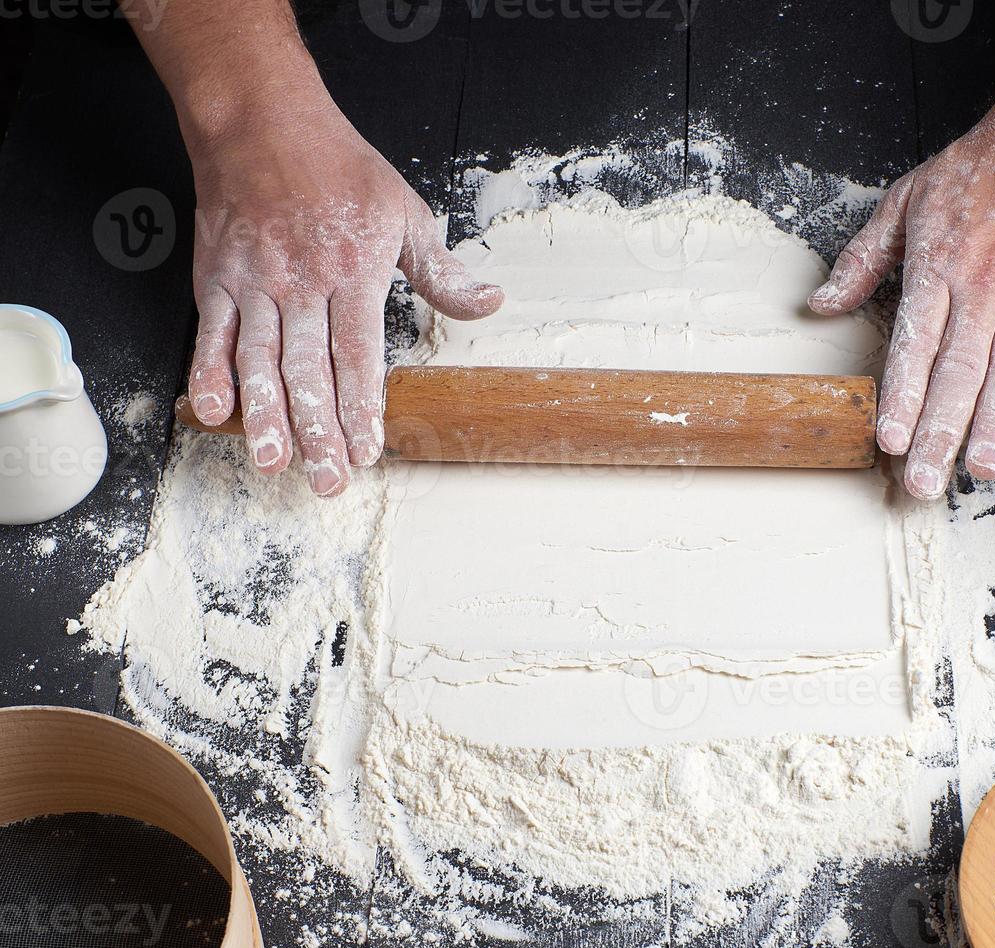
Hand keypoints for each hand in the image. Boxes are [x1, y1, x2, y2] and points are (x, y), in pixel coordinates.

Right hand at [185, 98, 501, 496]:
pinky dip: (210, 373)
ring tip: (274, 463)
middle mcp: (302, 284)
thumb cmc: (339, 168)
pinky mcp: (218, 280)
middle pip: (309, 371)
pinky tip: (215, 413)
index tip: (367, 450)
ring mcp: (256, 284)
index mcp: (353, 273)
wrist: (262, 122)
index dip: (361, 407)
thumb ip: (441, 270)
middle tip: (327, 482)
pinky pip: (213, 334)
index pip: (358, 355)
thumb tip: (488, 302)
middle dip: (318, 431)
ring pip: (260, 362)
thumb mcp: (405, 212)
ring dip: (266, 417)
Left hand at [807, 106, 994, 499]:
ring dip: (993, 426)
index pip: (913, 346)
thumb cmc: (984, 165)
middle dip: (939, 432)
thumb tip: (821, 304)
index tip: (887, 439)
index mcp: (937, 268)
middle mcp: (983, 288)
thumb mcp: (906, 200)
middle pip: (957, 373)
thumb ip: (862, 258)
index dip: (900, 396)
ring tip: (979, 471)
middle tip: (923, 481)